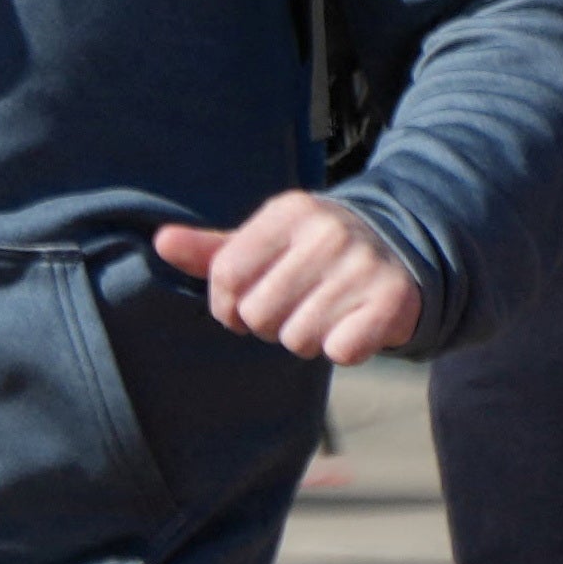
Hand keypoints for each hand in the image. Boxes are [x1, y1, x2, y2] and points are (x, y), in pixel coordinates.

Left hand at [152, 191, 426, 365]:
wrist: (401, 251)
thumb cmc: (314, 252)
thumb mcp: (266, 242)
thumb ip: (212, 250)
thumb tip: (161, 242)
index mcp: (288, 212)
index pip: (226, 275)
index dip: (225, 305)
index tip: (241, 307)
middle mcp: (327, 233)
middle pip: (258, 313)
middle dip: (270, 323)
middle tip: (296, 306)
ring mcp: (363, 265)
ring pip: (297, 338)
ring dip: (307, 338)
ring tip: (326, 312)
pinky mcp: (392, 301)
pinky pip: (340, 351)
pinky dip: (343, 348)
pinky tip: (353, 324)